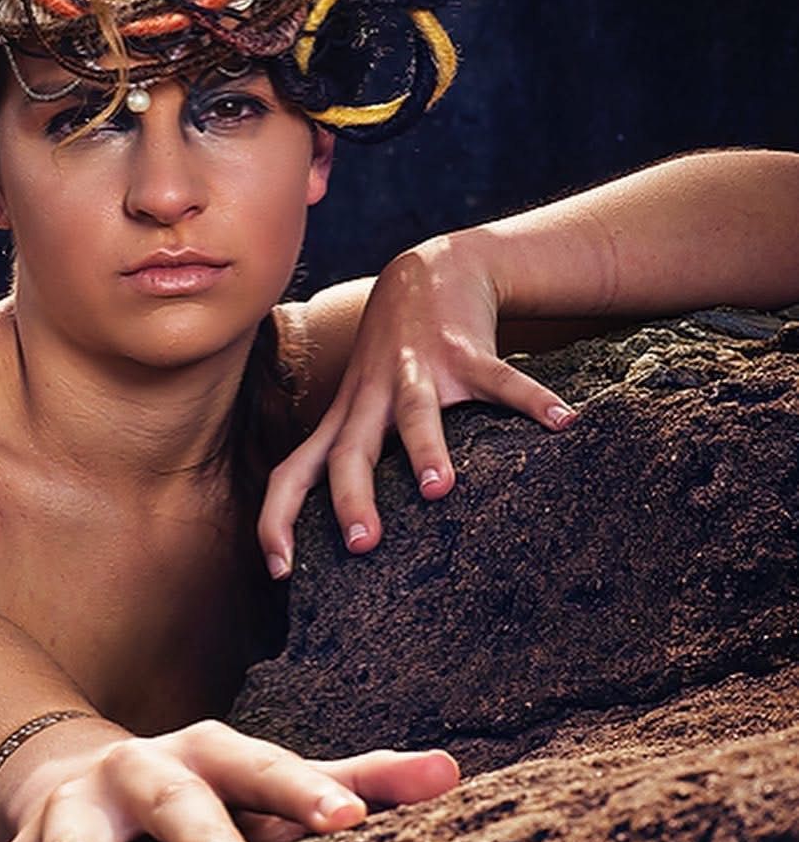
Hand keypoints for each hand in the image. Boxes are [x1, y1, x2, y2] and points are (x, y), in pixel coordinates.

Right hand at [0, 721, 457, 841]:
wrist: (84, 769)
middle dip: (200, 830)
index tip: (353, 825)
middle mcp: (142, 770)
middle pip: (174, 794)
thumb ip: (357, 779)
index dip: (309, 790)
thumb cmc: (208, 789)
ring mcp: (77, 808)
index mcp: (211, 752)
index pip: (266, 766)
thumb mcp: (273, 782)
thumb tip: (456, 773)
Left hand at [259, 236, 575, 575]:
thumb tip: (354, 544)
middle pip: (350, 451)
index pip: (292, 473)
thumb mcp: (360, 405)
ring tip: (441, 488)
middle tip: (362, 544)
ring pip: (415, 412)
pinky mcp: (464, 350)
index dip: (277, 519)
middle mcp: (371, 398)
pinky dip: (531, 400)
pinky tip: (564, 423)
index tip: (278, 571)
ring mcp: (416, 371)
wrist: (428, 271)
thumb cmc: (392, 359)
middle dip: (350, 497)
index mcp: (344, 420)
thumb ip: (356, 456)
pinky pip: (499, 378)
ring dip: (425, 448)